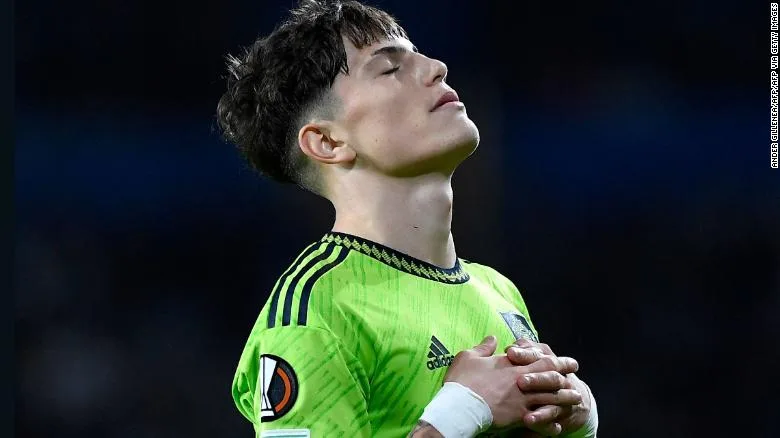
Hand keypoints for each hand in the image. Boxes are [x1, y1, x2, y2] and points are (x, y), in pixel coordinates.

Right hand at [444, 336, 581, 429]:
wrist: (459, 405)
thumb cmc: (462, 380)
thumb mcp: (469, 356)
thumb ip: (483, 347)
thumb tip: (492, 338)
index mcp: (512, 365)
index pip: (540, 359)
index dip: (556, 360)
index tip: (567, 361)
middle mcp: (522, 380)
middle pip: (551, 377)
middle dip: (566, 376)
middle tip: (575, 376)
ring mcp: (523, 399)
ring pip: (551, 398)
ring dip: (564, 398)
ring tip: (575, 399)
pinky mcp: (519, 416)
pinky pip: (541, 421)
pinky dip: (550, 423)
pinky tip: (556, 426)